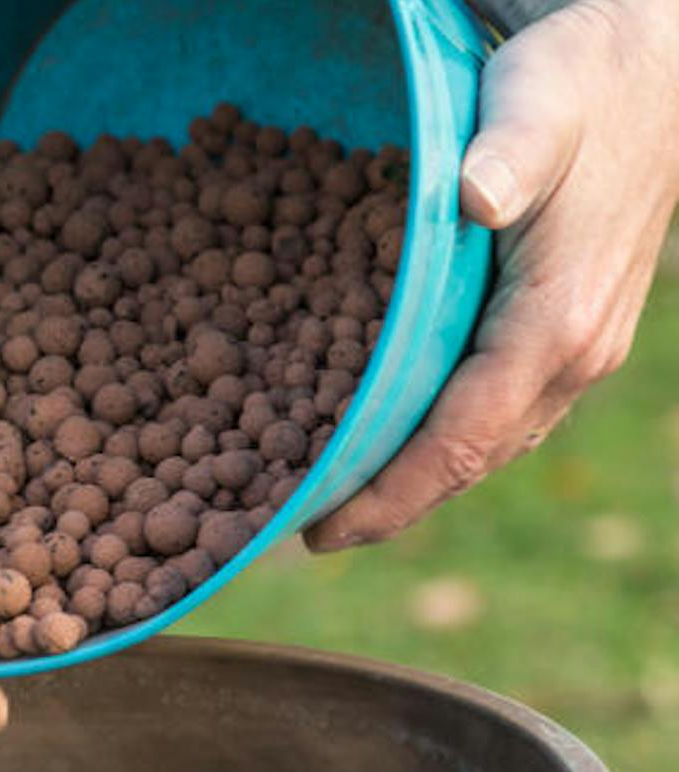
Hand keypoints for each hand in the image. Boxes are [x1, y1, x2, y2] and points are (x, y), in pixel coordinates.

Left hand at [307, 0, 678, 551]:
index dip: (389, 493)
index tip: (319, 531)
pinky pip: (493, 412)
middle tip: (297, 532)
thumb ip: (506, 152)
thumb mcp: (536, 102)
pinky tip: (380, 444)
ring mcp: (575, 352)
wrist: (652, 71)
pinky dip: (435, 442)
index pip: (463, 439)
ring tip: (326, 506)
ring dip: (409, 482)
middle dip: (386, 506)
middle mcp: (574, 356)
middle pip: (469, 462)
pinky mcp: (564, 336)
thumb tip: (475, 196)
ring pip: (485, 445)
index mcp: (558, 323)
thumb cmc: (580, 84)